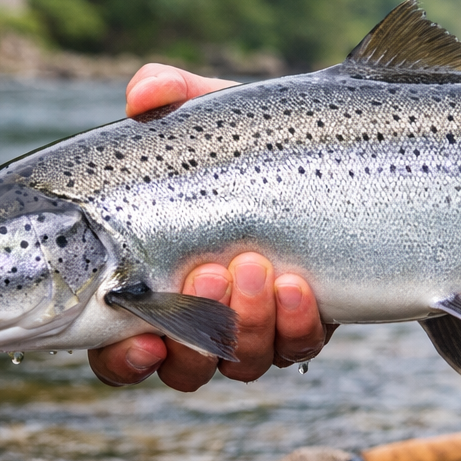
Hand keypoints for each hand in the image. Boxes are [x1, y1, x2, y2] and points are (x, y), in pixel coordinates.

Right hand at [91, 64, 330, 390]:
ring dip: (245, 321)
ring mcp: (255, 327)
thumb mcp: (212, 115)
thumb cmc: (250, 141)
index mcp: (154, 284)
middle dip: (193, 331)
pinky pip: (297, 348)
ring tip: (254, 264)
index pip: (120, 347)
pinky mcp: (305, 325)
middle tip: (206, 273)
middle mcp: (200, 320)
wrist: (340, 155)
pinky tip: (298, 284)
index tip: (141, 340)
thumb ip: (172, 96)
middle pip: (181, 366)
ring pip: (239, 361)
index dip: (123, 359)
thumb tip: (144, 94)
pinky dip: (294, 322)